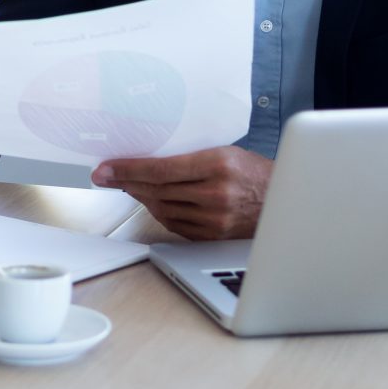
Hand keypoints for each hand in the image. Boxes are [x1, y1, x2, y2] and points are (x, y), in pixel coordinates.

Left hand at [91, 145, 270, 240]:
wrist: (283, 201)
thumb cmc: (254, 172)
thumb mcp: (225, 152)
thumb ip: (189, 157)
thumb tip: (149, 159)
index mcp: (217, 165)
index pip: (160, 168)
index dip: (128, 169)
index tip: (105, 168)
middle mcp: (215, 193)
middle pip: (156, 189)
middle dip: (125, 182)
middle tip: (105, 175)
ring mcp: (213, 219)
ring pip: (161, 208)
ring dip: (141, 197)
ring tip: (129, 185)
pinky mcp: (212, 236)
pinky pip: (174, 224)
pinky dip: (159, 212)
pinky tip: (152, 201)